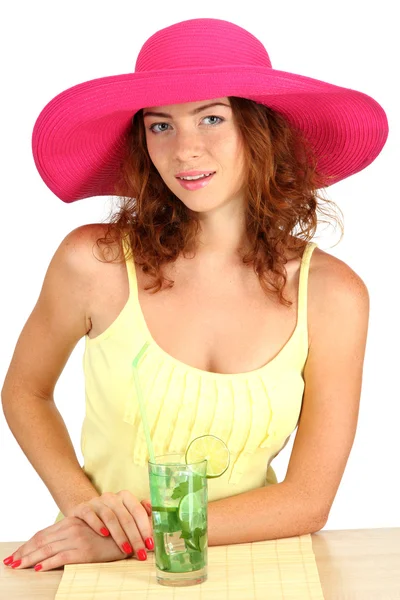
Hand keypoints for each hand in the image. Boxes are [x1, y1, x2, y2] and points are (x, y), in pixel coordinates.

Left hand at [3, 517, 139, 571]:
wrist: (132, 532)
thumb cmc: (111, 532)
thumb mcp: (90, 529)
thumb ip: (75, 532)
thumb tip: (55, 545)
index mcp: (71, 522)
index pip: (43, 534)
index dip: (28, 545)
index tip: (15, 555)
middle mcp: (72, 527)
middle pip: (41, 541)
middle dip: (24, 553)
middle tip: (10, 563)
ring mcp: (77, 538)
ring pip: (47, 549)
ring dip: (30, 559)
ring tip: (18, 567)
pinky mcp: (85, 551)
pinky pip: (62, 557)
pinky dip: (48, 563)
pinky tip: (39, 569)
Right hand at [66, 491, 153, 556]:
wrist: (84, 515)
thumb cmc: (111, 520)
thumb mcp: (126, 518)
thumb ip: (141, 518)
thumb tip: (157, 522)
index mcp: (125, 497)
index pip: (138, 511)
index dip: (145, 528)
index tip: (150, 544)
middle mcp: (111, 497)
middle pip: (126, 516)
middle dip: (135, 537)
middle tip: (140, 552)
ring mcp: (96, 502)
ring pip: (110, 517)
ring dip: (119, 535)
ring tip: (126, 549)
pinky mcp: (82, 508)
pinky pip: (90, 514)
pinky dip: (98, 524)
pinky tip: (104, 534)